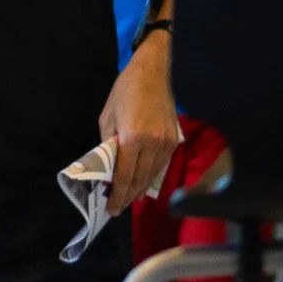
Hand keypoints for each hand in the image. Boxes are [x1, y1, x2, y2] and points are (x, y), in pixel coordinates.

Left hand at [96, 33, 180, 211]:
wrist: (152, 72)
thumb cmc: (125, 91)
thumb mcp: (107, 118)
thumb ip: (107, 145)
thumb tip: (107, 170)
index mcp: (132, 138)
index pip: (124, 176)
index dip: (117, 195)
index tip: (110, 208)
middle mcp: (153, 144)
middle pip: (140, 179)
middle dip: (128, 196)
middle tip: (117, 208)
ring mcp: (167, 143)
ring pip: (153, 175)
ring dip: (140, 189)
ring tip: (129, 199)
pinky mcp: (175, 140)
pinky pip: (162, 165)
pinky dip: (152, 177)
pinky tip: (144, 184)